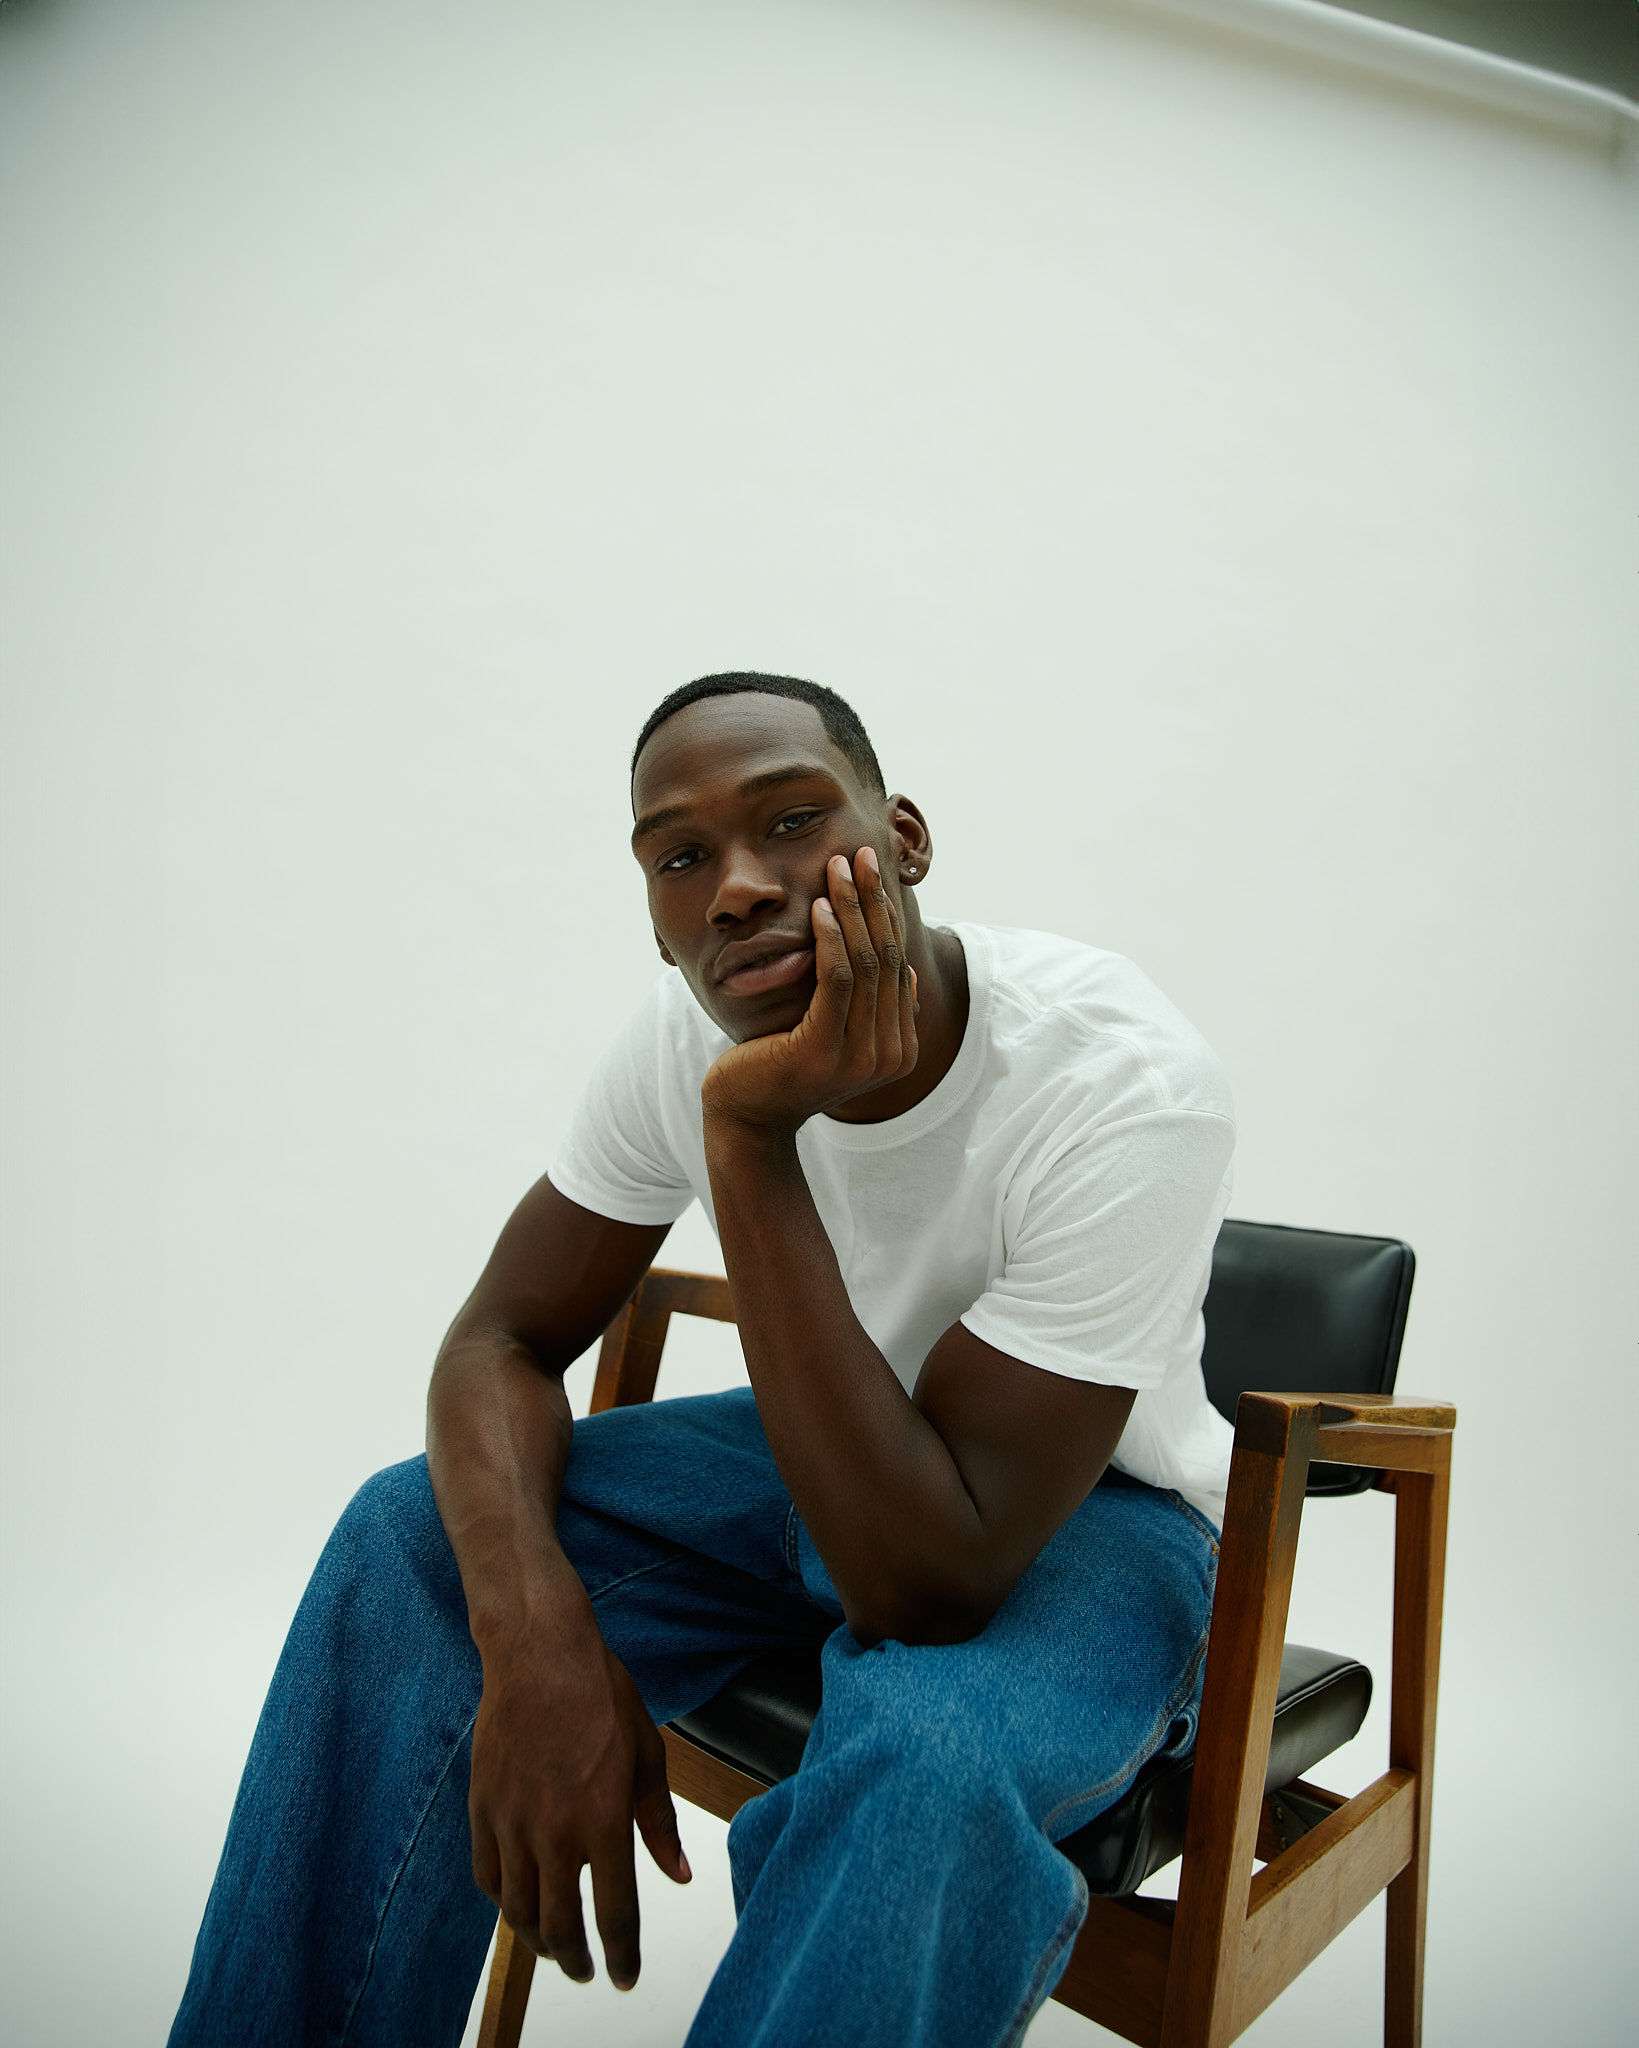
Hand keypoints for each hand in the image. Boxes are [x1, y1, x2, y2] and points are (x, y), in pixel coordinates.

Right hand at [467, 1595, 689, 1988]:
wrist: (539, 1652)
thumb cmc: (601, 1695)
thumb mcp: (647, 1754)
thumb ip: (659, 1822)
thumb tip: (677, 1875)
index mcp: (604, 1820)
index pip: (615, 1913)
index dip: (622, 1955)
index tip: (625, 1976)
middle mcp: (555, 1831)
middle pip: (560, 1926)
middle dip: (577, 1961)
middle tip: (588, 1971)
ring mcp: (513, 1822)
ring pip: (519, 1910)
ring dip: (538, 1942)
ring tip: (554, 1948)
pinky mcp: (483, 1808)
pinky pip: (487, 1875)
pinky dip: (502, 1901)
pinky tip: (517, 1904)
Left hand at [701, 847, 918, 1132]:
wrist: (745, 1116)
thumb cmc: (783, 1065)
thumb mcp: (836, 1030)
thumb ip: (869, 1007)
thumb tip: (906, 975)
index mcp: (899, 1049)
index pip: (899, 964)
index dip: (886, 912)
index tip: (870, 869)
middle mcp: (890, 1055)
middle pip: (887, 957)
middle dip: (873, 899)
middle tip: (859, 854)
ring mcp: (861, 1057)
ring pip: (865, 963)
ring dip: (852, 908)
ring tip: (837, 869)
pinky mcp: (825, 1051)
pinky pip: (837, 980)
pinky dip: (831, 938)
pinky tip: (818, 907)